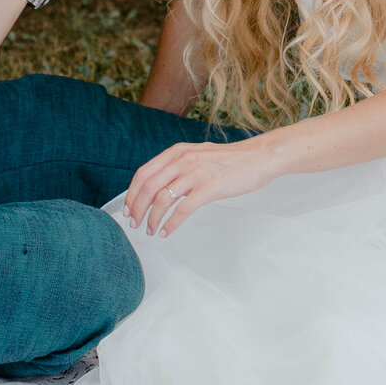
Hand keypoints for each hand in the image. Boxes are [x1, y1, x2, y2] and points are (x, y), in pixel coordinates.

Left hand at [120, 137, 278, 236]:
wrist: (257, 158)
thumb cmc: (229, 160)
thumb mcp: (197, 155)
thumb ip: (177, 166)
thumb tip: (158, 185)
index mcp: (177, 152)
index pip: (144, 173)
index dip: (132, 194)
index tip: (128, 209)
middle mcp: (183, 161)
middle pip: (149, 187)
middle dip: (137, 209)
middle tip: (135, 224)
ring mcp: (196, 174)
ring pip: (163, 199)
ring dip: (153, 218)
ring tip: (151, 230)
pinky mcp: (209, 188)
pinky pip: (183, 209)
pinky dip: (171, 223)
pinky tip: (167, 231)